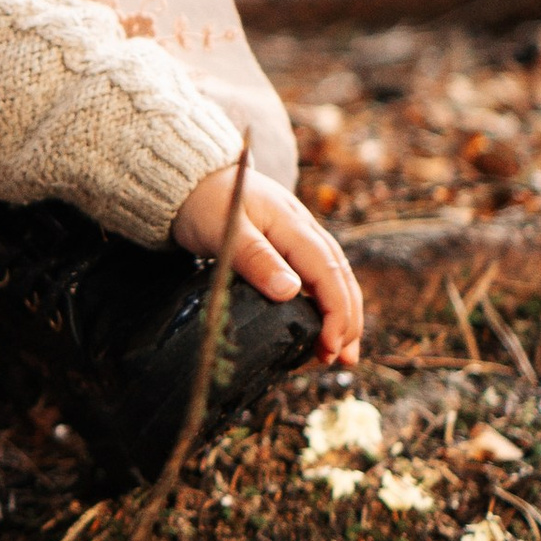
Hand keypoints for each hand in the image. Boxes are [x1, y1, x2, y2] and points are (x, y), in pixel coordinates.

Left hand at [171, 161, 361, 366]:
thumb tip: (290, 292)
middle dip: (347, 321)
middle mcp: (304, 231)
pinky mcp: (290, 246)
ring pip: (335, 278)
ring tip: (342, 354)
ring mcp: (299, 238)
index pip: (328, 273)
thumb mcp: (225, 230)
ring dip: (343, 315)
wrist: (193, 180)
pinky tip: (323, 326)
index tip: (329, 346)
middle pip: (340, 278)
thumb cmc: (206, 203)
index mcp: (293, 226)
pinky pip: (319, 276)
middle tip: (342, 360)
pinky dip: (326, 303)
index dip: (335, 312)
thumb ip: (255, 257)